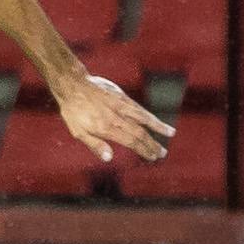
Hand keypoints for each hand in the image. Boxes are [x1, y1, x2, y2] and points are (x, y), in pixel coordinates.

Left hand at [52, 73, 172, 161]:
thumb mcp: (77, 131)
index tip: (153, 157)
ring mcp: (121, 106)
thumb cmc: (73, 110)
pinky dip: (150, 114)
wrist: (73, 84)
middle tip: (162, 153)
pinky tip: (155, 119)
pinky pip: (139, 107)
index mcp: (107, 128)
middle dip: (152, 144)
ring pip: (144, 118)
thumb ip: (94, 145)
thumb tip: (109, 158)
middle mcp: (117, 117)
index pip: (131, 142)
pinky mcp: (122, 96)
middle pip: (140, 133)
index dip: (143, 150)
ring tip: (170, 134)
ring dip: (158, 127)